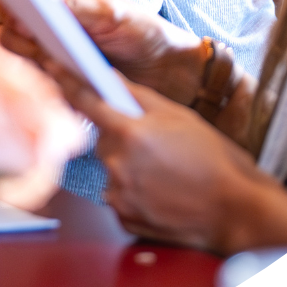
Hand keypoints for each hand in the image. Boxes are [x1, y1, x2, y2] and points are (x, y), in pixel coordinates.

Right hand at [0, 0, 202, 100]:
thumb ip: (76, 6)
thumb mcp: (114, 13)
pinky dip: (48, 87)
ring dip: (34, 64)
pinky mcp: (63, 83)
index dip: (7, 0)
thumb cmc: (144, 31)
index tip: (7, 4)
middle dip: (19, 37)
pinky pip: (43, 86)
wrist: (169, 71)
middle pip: (12, 31)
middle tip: (40, 44)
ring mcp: (55, 55)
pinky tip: (65, 88)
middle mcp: (50, 26)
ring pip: (23, 60)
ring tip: (58, 66)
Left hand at [48, 63, 286, 253]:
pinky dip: (134, 189)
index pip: (84, 100)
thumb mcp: (176, 115)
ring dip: (127, 164)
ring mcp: (118, 196)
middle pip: (102, 138)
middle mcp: (115, 166)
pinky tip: (161, 189)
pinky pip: (119, 195)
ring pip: (110, 168)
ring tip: (165, 169)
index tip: (50, 67)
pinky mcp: (123, 219)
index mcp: (128, 134)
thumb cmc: (214, 160)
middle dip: (119, 134)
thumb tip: (105, 77)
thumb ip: (135, 96)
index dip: (66, 81)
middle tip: (154, 141)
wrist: (236, 210)